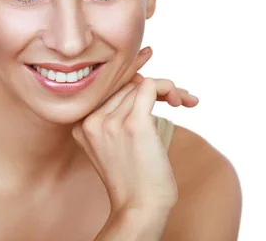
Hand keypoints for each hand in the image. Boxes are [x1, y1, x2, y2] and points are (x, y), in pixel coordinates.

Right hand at [72, 47, 197, 217]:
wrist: (140, 208)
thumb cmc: (134, 180)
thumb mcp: (115, 146)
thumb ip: (118, 115)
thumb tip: (140, 81)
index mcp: (82, 125)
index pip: (107, 88)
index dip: (130, 72)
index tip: (148, 57)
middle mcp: (91, 121)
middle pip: (125, 85)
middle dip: (155, 87)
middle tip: (179, 98)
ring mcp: (110, 122)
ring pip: (141, 84)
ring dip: (168, 89)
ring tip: (184, 102)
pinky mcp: (133, 123)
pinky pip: (151, 86)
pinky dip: (168, 87)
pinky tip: (181, 101)